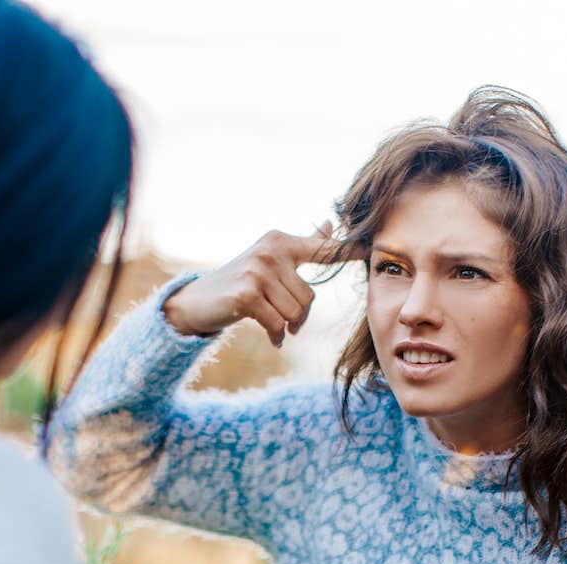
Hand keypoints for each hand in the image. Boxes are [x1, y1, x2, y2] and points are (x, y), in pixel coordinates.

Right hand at [162, 223, 350, 347]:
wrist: (198, 301)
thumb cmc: (240, 282)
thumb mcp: (272, 261)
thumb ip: (304, 246)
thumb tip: (328, 224)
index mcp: (281, 242)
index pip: (321, 249)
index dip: (345, 252)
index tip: (368, 248)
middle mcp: (270, 251)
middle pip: (308, 297)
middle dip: (298, 316)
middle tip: (284, 319)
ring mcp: (257, 271)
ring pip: (294, 313)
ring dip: (286, 327)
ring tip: (273, 325)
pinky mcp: (246, 294)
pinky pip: (277, 324)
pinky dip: (275, 335)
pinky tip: (270, 336)